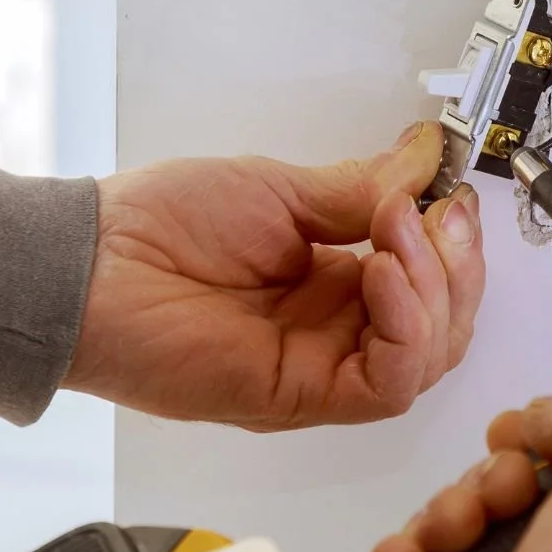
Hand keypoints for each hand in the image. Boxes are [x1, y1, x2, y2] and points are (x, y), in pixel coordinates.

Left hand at [64, 122, 484, 430]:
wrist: (94, 264)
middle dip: (458, 266)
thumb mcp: (281, 190)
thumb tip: (426, 155)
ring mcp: (323, 366)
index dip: (454, 245)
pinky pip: (385, 384)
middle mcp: (339, 329)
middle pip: (444, 326)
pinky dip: (405, 328)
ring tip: (396, 231)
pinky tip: (382, 274)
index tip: (450, 194)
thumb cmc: (167, 223)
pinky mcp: (301, 396)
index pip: (432, 283)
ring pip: (428, 358)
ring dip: (435, 290)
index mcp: (338, 281)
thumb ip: (362, 189)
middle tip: (438, 213)